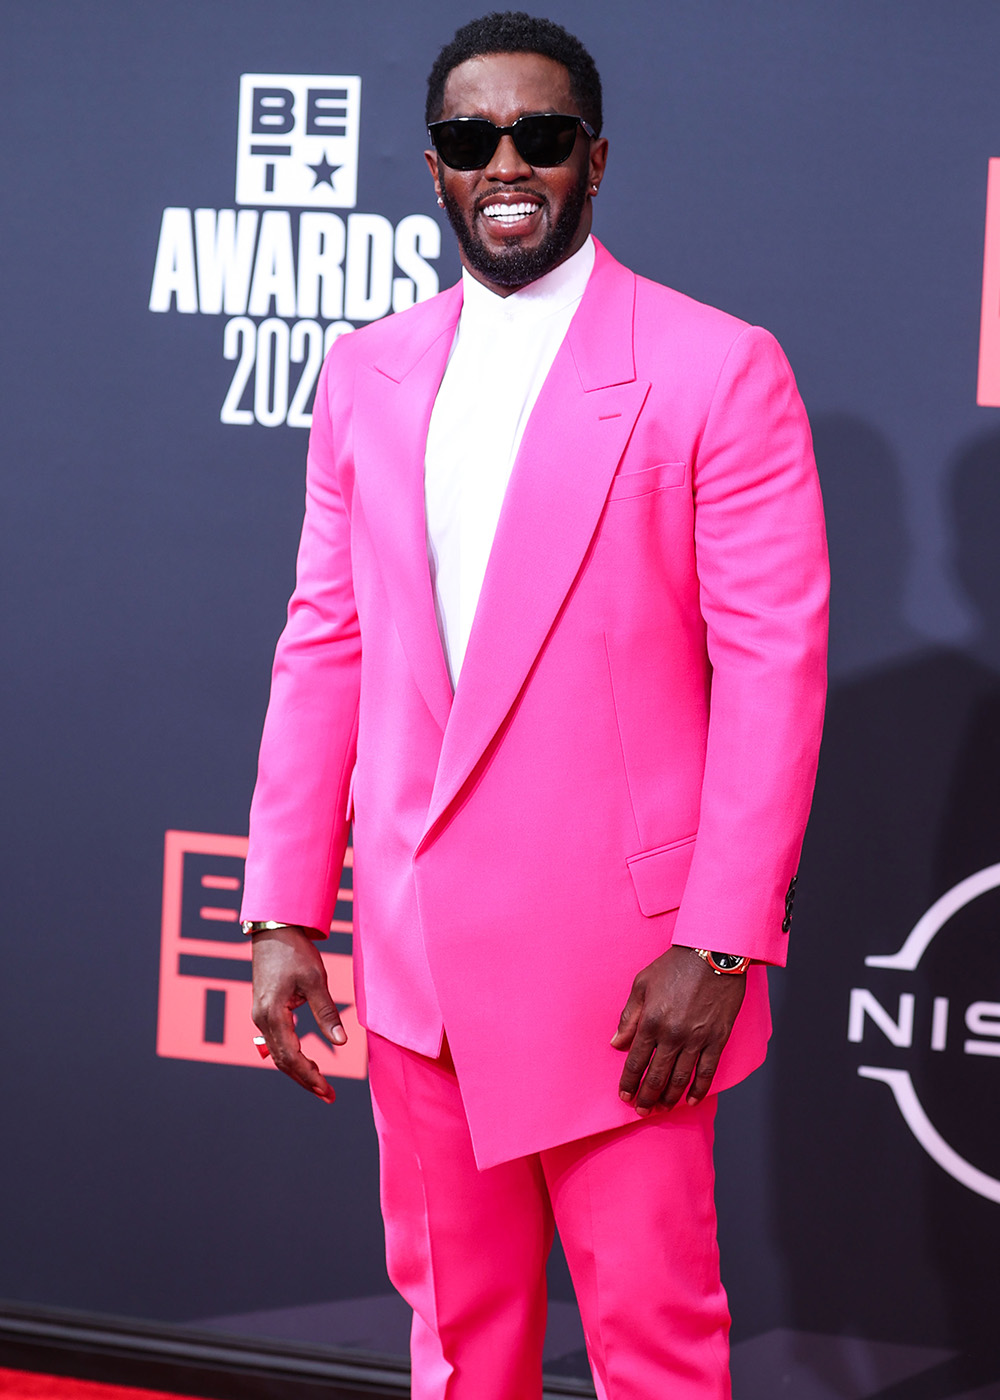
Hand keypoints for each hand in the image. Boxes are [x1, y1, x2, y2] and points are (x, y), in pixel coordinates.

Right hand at [251, 925, 345, 1102]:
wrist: (274, 930)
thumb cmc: (295, 952)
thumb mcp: (315, 981)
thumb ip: (327, 1013)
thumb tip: (341, 1043)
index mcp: (272, 1014)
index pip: (291, 1057)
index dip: (309, 1077)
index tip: (328, 1091)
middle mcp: (261, 1020)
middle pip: (282, 1061)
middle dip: (305, 1080)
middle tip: (328, 1095)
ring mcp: (260, 1015)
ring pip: (278, 1053)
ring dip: (298, 1071)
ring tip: (320, 1084)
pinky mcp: (264, 1010)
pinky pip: (276, 1042)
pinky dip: (291, 1057)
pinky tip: (306, 1062)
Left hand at [611, 945, 745, 1112]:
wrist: (713, 953)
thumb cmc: (674, 965)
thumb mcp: (642, 984)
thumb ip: (629, 1016)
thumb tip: (617, 1043)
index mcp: (651, 1021)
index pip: (636, 1061)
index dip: (629, 1082)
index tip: (625, 1096)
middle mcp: (673, 1035)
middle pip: (657, 1076)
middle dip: (647, 1097)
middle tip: (642, 1110)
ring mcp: (697, 1039)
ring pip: (681, 1078)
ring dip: (669, 1098)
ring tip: (662, 1109)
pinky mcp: (717, 1038)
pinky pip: (707, 1071)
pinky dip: (699, 1089)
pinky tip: (690, 1100)